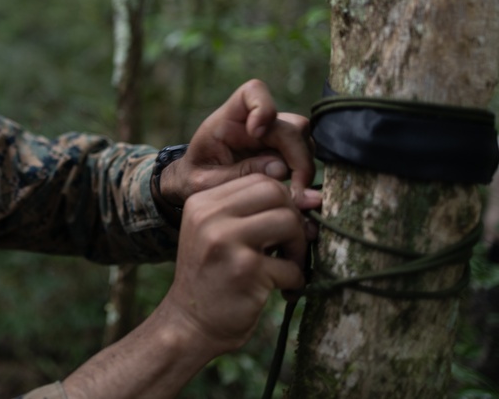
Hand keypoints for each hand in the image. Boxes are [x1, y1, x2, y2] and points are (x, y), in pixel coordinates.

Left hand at [157, 79, 317, 210]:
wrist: (194, 187)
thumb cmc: (195, 179)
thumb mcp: (205, 182)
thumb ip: (239, 175)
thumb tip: (282, 168)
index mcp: (227, 120)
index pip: (253, 92)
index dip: (263, 107)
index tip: (256, 133)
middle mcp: (253, 124)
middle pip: (291, 124)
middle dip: (297, 154)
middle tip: (295, 187)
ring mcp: (270, 138)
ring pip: (303, 139)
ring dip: (303, 165)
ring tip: (293, 194)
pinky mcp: (280, 154)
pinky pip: (304, 156)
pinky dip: (304, 174)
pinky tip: (295, 194)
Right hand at [160, 173, 308, 356]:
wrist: (189, 324)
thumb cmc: (212, 278)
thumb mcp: (219, 235)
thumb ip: (254, 213)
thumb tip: (314, 198)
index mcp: (202, 202)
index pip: (259, 180)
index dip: (282, 201)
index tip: (283, 226)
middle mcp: (209, 216)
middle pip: (275, 193)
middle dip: (293, 219)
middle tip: (290, 246)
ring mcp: (226, 240)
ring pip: (288, 221)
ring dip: (299, 248)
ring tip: (288, 266)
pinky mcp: (245, 269)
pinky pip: (291, 265)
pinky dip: (295, 280)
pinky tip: (281, 289)